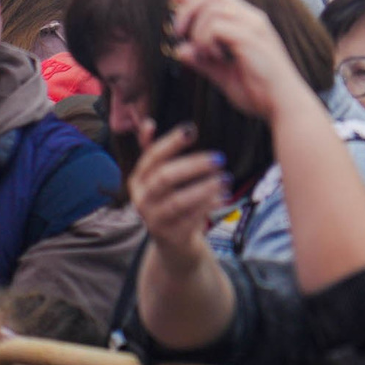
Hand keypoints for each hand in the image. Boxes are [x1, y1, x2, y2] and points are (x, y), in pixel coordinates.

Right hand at [126, 118, 229, 270]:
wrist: (173, 241)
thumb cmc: (169, 200)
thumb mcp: (159, 176)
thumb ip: (154, 151)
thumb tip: (148, 123)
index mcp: (138, 180)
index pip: (151, 157)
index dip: (171, 142)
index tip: (192, 129)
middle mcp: (141, 199)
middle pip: (164, 178)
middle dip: (193, 166)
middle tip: (220, 158)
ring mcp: (153, 219)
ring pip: (178, 202)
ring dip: (204, 189)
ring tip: (226, 179)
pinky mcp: (169, 236)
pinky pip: (191, 220)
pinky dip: (208, 207)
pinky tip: (223, 197)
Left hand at [167, 0, 310, 121]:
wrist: (284, 105)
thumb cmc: (259, 91)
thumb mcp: (223, 75)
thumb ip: (202, 61)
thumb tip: (180, 50)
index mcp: (248, 22)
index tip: (172, 1)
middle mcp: (252, 18)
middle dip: (187, 10)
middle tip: (178, 33)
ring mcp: (253, 26)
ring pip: (212, 8)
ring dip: (197, 29)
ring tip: (202, 53)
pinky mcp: (250, 38)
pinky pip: (216, 27)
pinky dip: (205, 41)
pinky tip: (213, 57)